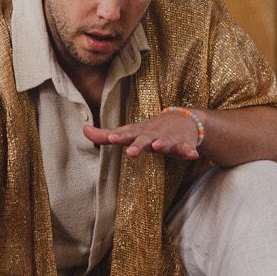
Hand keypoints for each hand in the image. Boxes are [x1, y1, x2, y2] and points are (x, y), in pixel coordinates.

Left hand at [82, 110, 200, 159]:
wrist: (182, 120)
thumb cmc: (149, 130)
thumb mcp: (128, 132)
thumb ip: (105, 135)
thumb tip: (83, 130)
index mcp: (138, 133)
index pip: (125, 134)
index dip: (118, 136)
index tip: (111, 138)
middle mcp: (152, 135)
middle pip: (144, 139)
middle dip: (138, 145)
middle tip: (131, 152)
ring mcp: (168, 138)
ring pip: (165, 142)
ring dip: (163, 144)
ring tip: (160, 147)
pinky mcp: (183, 144)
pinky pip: (186, 149)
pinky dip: (189, 151)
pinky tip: (193, 156)